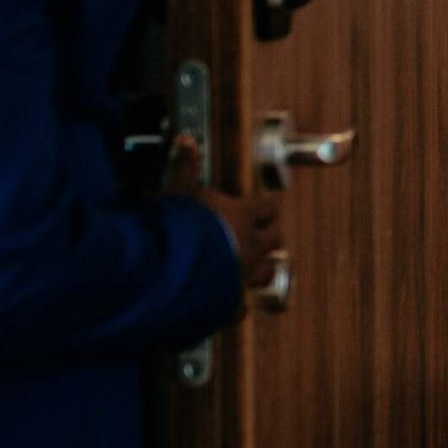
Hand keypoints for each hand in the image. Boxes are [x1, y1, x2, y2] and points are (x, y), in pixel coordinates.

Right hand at [169, 134, 285, 302]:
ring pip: (267, 273)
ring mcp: (243, 276)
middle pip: (275, 239)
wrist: (173, 270)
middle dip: (271, 236)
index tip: (266, 206)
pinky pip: (240, 307)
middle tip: (265, 234)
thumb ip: (184, 166)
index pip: (267, 207)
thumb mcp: (179, 190)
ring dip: (262, 269)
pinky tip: (228, 306)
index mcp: (242, 216)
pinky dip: (235, 306)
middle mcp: (250, 246)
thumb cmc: (179, 225)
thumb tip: (185, 139)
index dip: (267, 206)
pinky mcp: (230, 304)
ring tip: (255, 268)